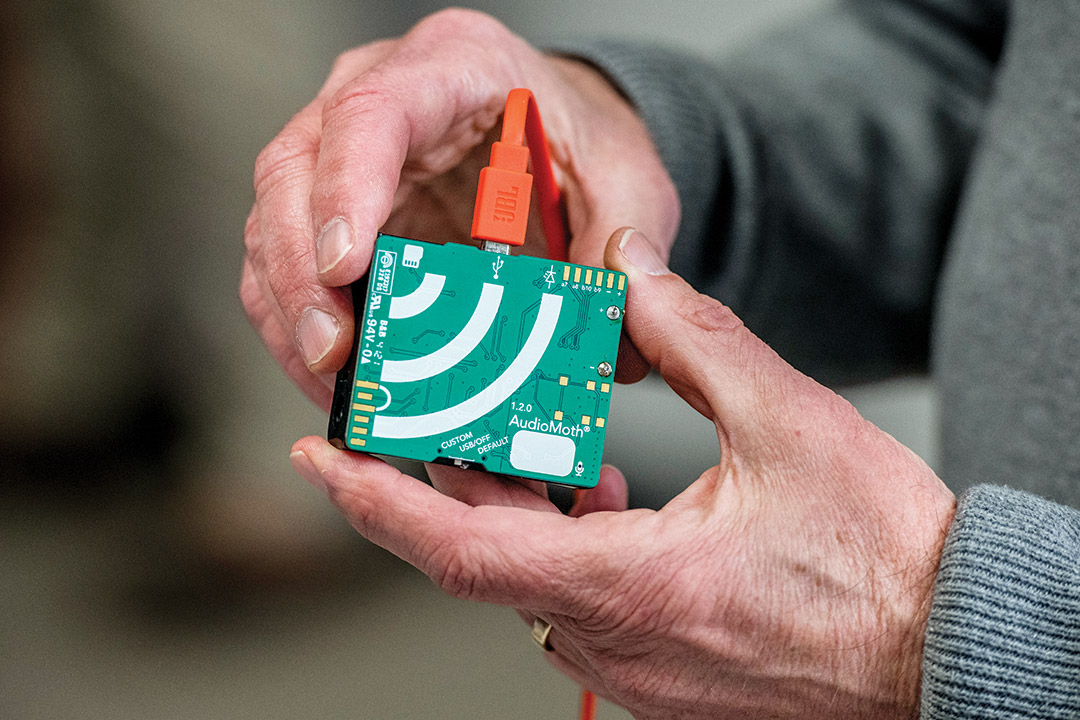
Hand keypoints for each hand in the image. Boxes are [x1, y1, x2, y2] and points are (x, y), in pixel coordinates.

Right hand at [242, 9, 676, 406]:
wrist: (561, 135)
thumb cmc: (581, 143)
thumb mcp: (627, 184)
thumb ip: (623, 248)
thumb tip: (608, 345)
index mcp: (453, 66)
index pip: (372, 112)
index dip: (347, 190)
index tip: (348, 269)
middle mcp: (377, 97)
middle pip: (293, 171)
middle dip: (301, 273)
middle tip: (334, 354)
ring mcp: (342, 152)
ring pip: (272, 223)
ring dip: (290, 310)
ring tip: (334, 382)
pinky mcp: (336, 209)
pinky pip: (287, 263)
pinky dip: (298, 323)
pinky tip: (333, 374)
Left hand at [288, 227, 955, 718]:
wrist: (946, 648)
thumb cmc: (882, 558)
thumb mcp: (789, 423)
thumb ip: (693, 338)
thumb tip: (627, 274)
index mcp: (630, 586)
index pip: (461, 548)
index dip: (377, 501)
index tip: (320, 456)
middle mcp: (615, 643)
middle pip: (485, 557)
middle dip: (450, 479)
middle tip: (431, 411)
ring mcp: (635, 671)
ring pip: (528, 583)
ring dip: (514, 511)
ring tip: (524, 440)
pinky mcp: (662, 679)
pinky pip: (576, 609)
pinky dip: (563, 548)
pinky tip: (602, 498)